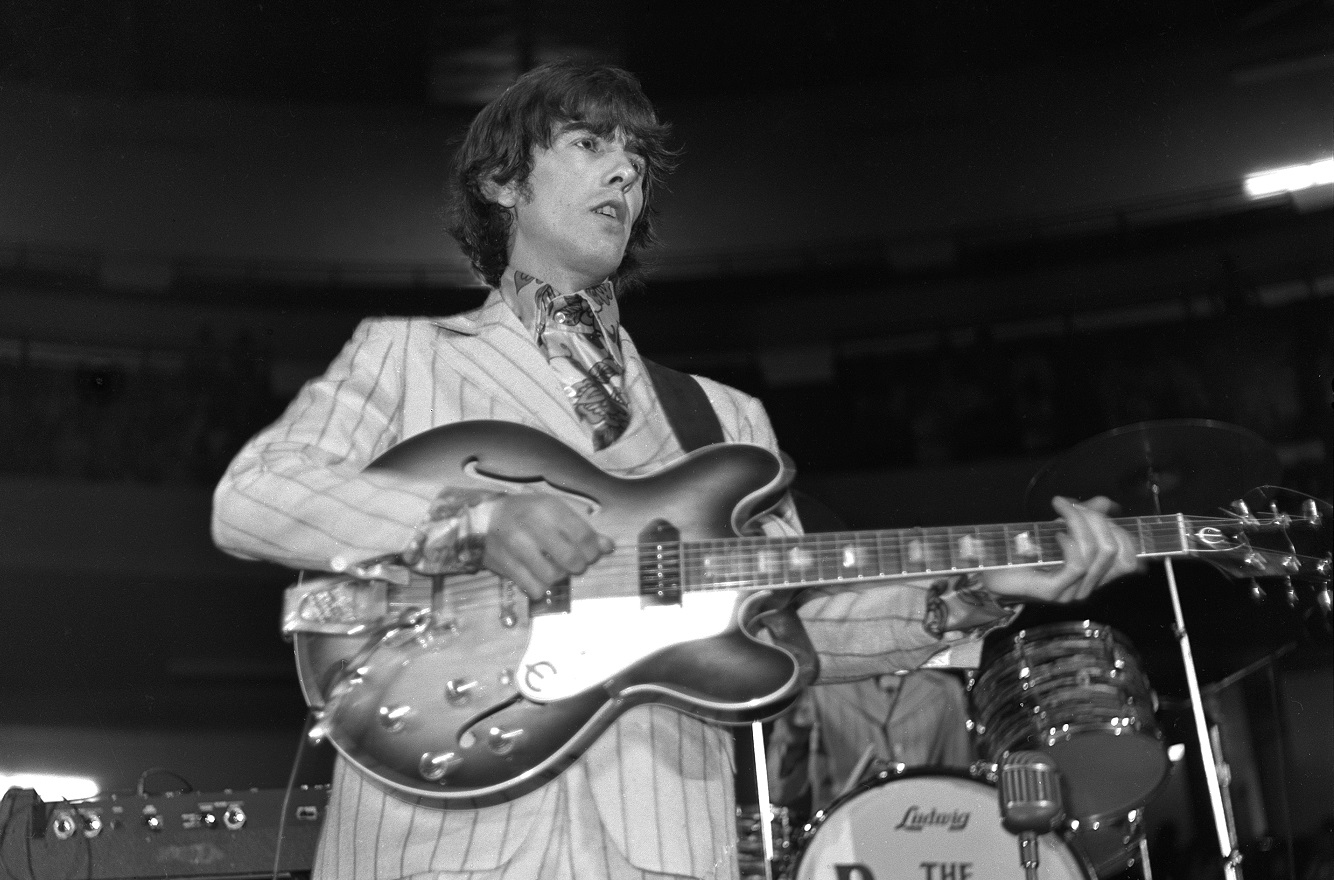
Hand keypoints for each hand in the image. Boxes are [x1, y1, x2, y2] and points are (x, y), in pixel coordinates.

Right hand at [482, 494, 613, 599]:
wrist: (482, 519)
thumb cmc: (526, 514)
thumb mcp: (554, 512)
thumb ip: (582, 529)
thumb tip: (608, 547)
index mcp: (548, 507)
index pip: (584, 535)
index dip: (593, 551)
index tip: (589, 554)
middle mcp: (532, 524)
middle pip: (571, 558)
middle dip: (578, 565)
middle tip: (574, 564)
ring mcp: (516, 546)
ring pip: (553, 576)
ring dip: (558, 577)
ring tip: (553, 568)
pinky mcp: (505, 564)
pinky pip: (534, 588)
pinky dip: (541, 587)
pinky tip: (537, 576)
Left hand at [981, 496, 1140, 603]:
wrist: (990, 572)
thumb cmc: (1024, 552)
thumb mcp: (1057, 529)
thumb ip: (1083, 518)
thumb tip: (1104, 502)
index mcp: (1093, 575)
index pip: (1128, 559)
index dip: (1120, 531)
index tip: (1096, 509)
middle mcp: (1086, 587)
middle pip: (1112, 550)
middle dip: (1097, 519)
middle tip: (1073, 505)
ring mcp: (1070, 592)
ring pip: (1095, 553)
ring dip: (1079, 522)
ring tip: (1061, 509)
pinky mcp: (1052, 592)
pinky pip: (1077, 564)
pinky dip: (1071, 542)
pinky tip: (1056, 533)